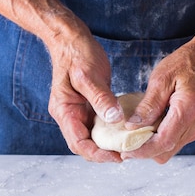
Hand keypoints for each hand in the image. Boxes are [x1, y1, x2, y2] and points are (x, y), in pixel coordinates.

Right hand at [0, 0, 122, 161]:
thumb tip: (114, 120)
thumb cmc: (76, 54)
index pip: (79, 143)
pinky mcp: (88, 105)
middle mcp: (69, 115)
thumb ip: (101, 98)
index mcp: (64, 111)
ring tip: (130, 146)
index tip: (118, 157)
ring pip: (93, 137)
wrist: (70, 38)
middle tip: (128, 154)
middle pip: (85, 145)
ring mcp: (78, 111)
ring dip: (109, 144)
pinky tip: (127, 130)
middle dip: (104, 153)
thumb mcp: (88, 75)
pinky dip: (111, 130)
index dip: (97, 154)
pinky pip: (99, 124)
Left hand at [122, 0, 194, 162]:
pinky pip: (175, 142)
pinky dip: (160, 140)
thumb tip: (132, 126)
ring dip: (151, 147)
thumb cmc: (185, 65)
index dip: (142, 150)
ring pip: (170, 150)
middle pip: (166, 151)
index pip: (164, 142)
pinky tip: (149, 128)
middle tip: (124, 144)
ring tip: (134, 135)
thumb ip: (148, 105)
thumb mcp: (161, 79)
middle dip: (144, 152)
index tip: (125, 151)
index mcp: (189, 110)